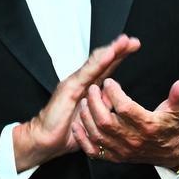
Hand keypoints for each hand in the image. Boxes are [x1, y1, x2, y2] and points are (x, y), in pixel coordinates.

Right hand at [13, 34, 140, 170]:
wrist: (46, 138)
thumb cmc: (68, 130)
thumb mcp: (95, 119)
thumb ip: (105, 107)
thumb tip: (117, 99)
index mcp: (89, 88)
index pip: (107, 68)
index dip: (120, 56)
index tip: (133, 46)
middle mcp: (82, 81)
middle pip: (102, 61)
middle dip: (118, 49)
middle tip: (132, 40)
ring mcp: (75, 82)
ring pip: (96, 63)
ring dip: (111, 51)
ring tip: (123, 42)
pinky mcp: (70, 88)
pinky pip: (87, 73)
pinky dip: (99, 62)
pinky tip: (109, 54)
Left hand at [73, 76, 178, 167]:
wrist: (172, 153)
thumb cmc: (171, 129)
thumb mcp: (177, 110)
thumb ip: (178, 94)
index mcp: (147, 126)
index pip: (124, 108)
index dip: (113, 92)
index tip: (109, 82)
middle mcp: (133, 140)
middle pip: (106, 121)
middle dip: (95, 102)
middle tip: (92, 88)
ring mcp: (123, 150)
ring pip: (97, 134)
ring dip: (87, 116)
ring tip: (85, 101)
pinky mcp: (116, 157)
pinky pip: (94, 150)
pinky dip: (83, 138)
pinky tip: (78, 125)